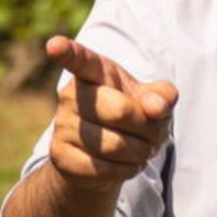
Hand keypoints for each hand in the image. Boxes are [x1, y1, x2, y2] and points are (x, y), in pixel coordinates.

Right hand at [45, 35, 177, 192]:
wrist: (101, 157)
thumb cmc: (130, 119)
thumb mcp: (152, 101)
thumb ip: (162, 96)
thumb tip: (157, 107)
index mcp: (93, 73)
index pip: (79, 59)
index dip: (67, 51)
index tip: (54, 45)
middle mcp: (71, 96)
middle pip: (120, 111)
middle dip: (149, 128)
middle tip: (155, 134)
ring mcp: (62, 126)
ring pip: (115, 145)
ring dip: (141, 153)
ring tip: (142, 150)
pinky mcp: (59, 156)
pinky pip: (103, 168)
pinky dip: (126, 170)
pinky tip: (126, 165)